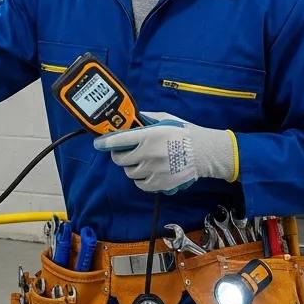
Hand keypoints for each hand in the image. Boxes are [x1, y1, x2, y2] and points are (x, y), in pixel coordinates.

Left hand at [93, 112, 235, 193]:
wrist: (205, 152)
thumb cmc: (185, 133)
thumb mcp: (166, 119)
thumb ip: (147, 119)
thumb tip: (132, 120)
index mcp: (149, 135)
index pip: (118, 140)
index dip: (104, 142)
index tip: (98, 144)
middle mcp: (149, 153)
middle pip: (120, 159)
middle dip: (119, 155)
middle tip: (123, 152)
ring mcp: (154, 170)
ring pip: (130, 172)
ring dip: (131, 167)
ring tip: (140, 161)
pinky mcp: (160, 183)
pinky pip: (140, 184)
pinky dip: (140, 179)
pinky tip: (146, 172)